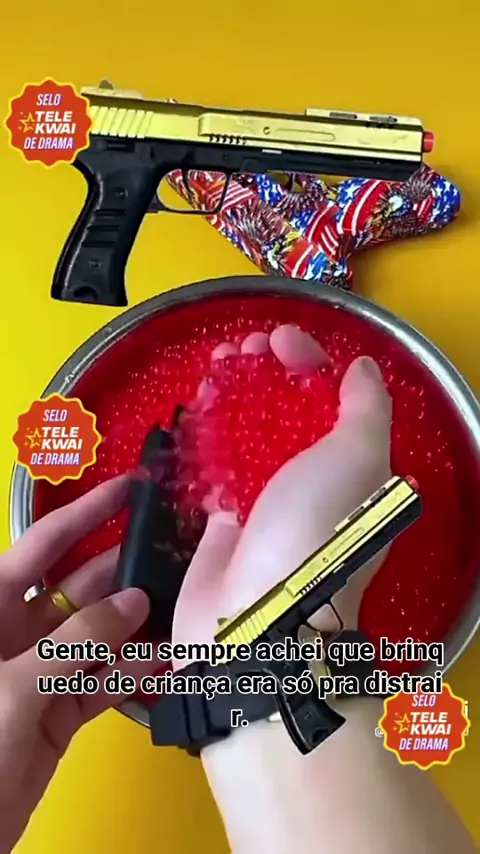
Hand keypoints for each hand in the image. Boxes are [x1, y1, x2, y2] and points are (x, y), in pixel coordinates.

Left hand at [0, 477, 152, 853]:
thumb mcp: (17, 687)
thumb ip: (78, 641)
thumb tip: (131, 603)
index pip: (42, 545)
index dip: (85, 514)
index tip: (126, 490)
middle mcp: (14, 635)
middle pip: (77, 588)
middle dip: (123, 571)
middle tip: (172, 553)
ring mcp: (39, 673)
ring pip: (98, 635)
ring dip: (138, 625)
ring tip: (182, 605)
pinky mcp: (57, 712)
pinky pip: (103, 681)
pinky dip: (133, 672)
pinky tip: (164, 660)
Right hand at [173, 325, 391, 655]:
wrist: (259, 615)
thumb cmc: (315, 530)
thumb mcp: (357, 457)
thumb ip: (366, 408)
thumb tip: (361, 370)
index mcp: (352, 470)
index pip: (333, 400)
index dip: (309, 362)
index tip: (280, 340)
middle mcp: (312, 486)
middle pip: (288, 414)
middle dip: (266, 375)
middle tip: (240, 351)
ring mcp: (267, 505)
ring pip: (250, 437)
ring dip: (234, 399)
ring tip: (214, 370)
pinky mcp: (227, 524)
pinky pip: (217, 471)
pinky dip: (209, 439)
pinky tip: (198, 414)